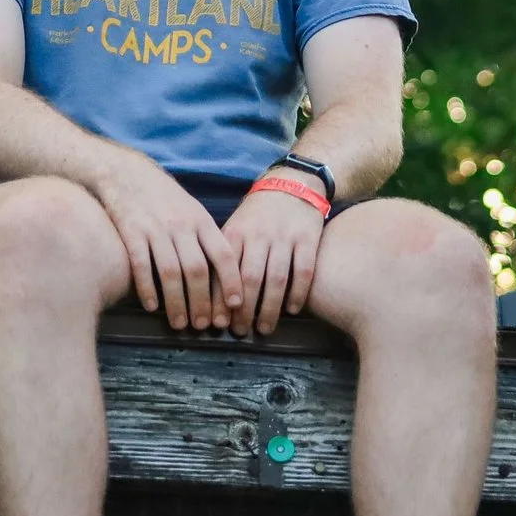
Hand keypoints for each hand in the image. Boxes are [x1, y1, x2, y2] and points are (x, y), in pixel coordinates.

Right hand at [90, 153, 241, 329]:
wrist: (126, 172)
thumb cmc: (163, 197)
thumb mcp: (192, 210)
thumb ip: (206, 238)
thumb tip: (223, 275)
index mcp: (201, 220)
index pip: (223, 254)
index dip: (231, 281)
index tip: (235, 305)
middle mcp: (181, 225)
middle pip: (197, 269)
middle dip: (203, 301)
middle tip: (204, 326)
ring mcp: (155, 229)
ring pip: (170, 272)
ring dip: (176, 302)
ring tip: (180, 323)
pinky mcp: (130, 232)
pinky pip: (141, 265)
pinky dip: (147, 288)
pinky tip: (152, 306)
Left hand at [221, 180, 325, 336]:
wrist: (293, 183)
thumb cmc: (258, 213)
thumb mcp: (236, 227)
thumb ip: (225, 255)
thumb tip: (208, 294)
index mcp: (236, 233)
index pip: (223, 271)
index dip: (219, 299)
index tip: (216, 322)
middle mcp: (258, 235)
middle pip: (249, 279)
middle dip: (243, 310)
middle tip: (240, 332)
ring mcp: (284, 237)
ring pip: (276, 279)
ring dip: (269, 308)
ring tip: (263, 328)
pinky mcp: (307, 239)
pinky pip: (303, 271)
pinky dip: (298, 293)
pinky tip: (292, 310)